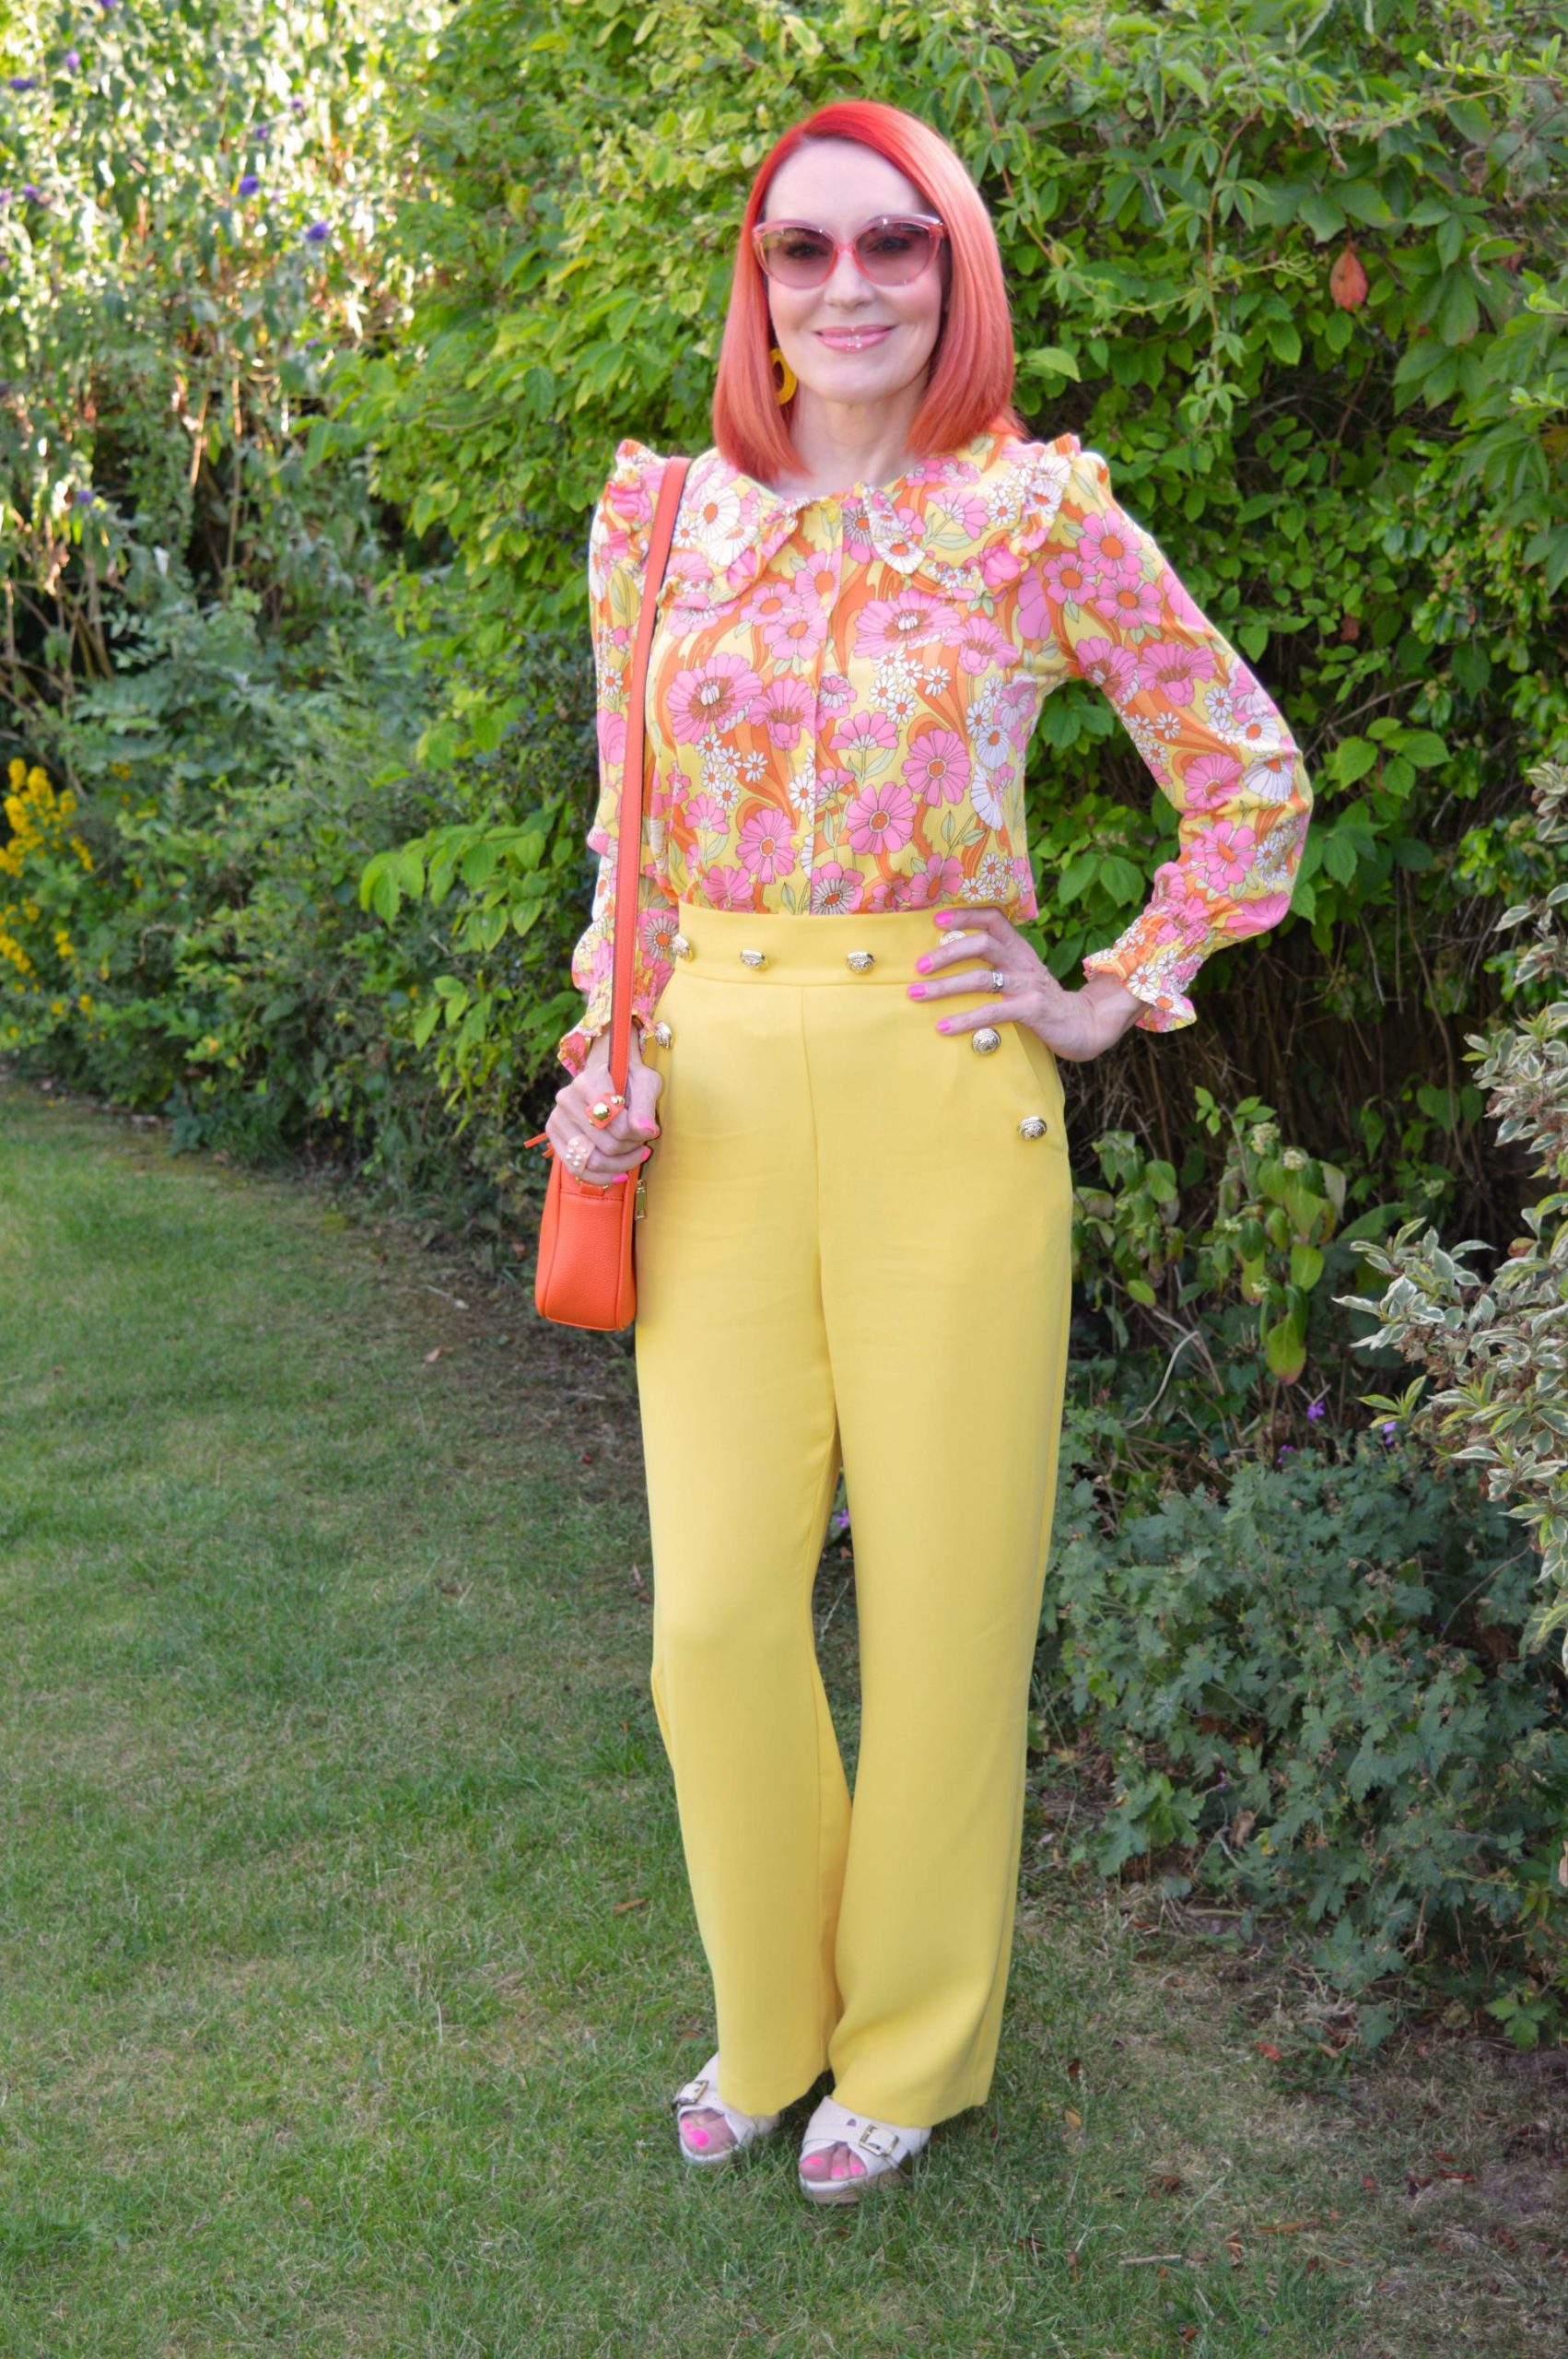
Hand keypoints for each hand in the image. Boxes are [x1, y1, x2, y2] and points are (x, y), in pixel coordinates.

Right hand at [547, 1027, 663, 1188]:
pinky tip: (620, 1173)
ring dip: (620, 1164)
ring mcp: (557, 1118)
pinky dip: (602, 1177)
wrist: (606, 1071)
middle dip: (631, 1150)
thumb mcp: (646, 1082)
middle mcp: (567, 1099)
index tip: (650, 1131)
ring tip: (633, 1155)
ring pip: (592, 1161)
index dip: (638, 1134)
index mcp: (588, 1082)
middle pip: (607, 1145)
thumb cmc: (629, 1077)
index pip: (616, 1123)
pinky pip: (577, 1168)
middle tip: (642, 1143)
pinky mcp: (554, 1135)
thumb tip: (645, 1131)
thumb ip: (645, 1106)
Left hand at [907, 905, 1144, 1062]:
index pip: (994, 919)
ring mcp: (1028, 985)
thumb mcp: (1022, 975)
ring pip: (982, 979)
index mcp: (1020, 950)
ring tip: (917, 994)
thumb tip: (947, 960)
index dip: (966, 915)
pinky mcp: (1032, 1009)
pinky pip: (992, 1012)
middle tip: (919, 966)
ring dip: (945, 986)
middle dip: (947, 953)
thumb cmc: (1042, 1001)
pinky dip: (964, 1019)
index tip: (937, 920)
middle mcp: (1023, 962)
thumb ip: (996, 965)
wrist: (1085, 1025)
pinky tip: (943, 1027)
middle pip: (983, 944)